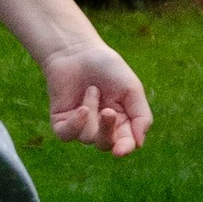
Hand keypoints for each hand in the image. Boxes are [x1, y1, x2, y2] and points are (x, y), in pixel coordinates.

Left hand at [43, 40, 150, 155]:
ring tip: (91, 89)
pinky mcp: (61, 123)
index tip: (121, 150)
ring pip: (87, 137)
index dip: (124, 148)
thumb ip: (141, 116)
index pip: (125, 143)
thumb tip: (139, 144)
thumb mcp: (132, 89)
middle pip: (105, 145)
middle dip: (107, 131)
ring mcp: (80, 126)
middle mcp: (100, 128)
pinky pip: (67, 135)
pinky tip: (80, 108)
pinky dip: (75, 123)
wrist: (78, 51)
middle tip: (108, 111)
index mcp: (121, 122)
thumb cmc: (108, 68)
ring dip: (91, 111)